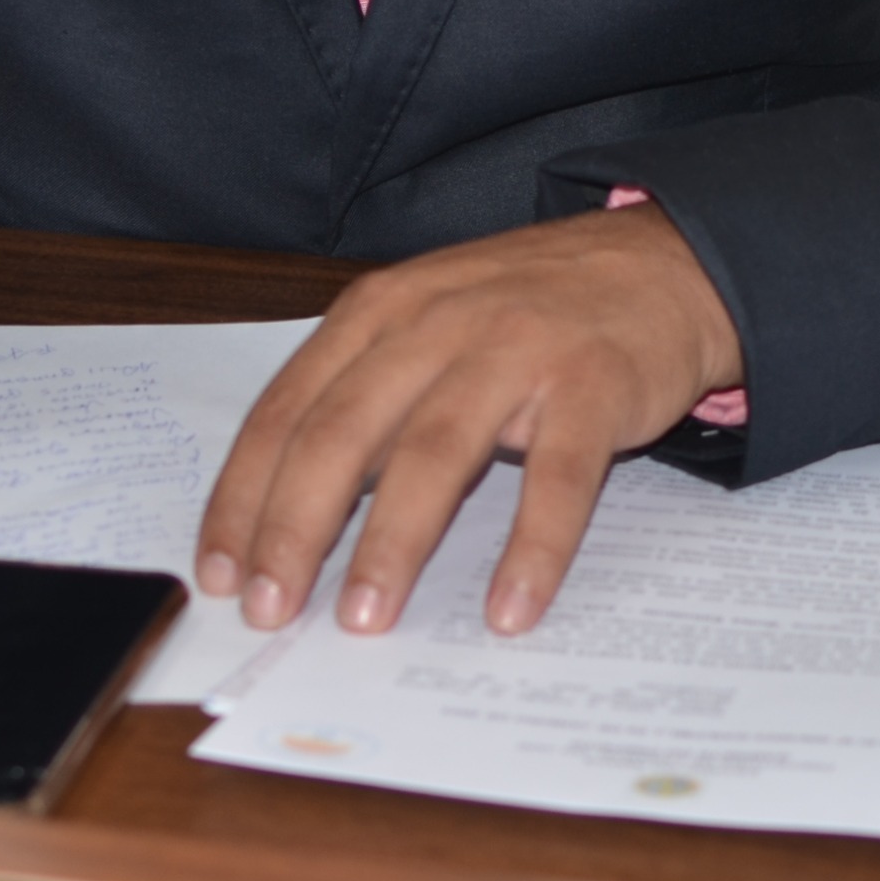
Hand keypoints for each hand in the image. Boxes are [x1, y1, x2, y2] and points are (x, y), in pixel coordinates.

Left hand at [197, 202, 743, 638]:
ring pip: (435, 453)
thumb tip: (289, 515)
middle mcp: (436, 322)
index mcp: (379, 311)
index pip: (288, 409)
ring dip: (393, 544)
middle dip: (295, 527)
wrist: (661, 262)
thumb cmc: (527, 310)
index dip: (245, 494)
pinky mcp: (592, 383)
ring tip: (365, 619)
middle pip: (345, 431)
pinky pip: (558, 478)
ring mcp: (516, 348)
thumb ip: (365, 398)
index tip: (218, 573)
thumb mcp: (428, 326)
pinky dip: (531, 549)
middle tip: (270, 609)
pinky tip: (508, 609)